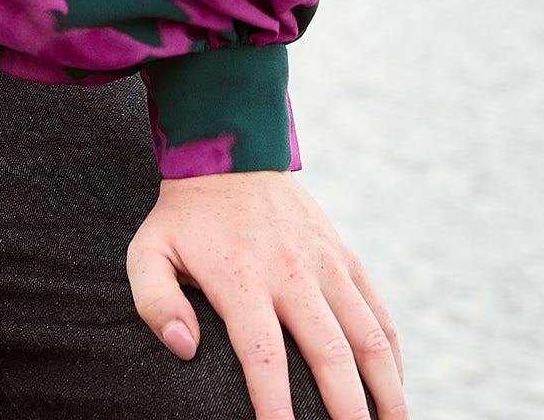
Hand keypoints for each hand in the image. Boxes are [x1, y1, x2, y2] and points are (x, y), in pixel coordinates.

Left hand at [126, 170, 404, 419]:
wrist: (232, 150)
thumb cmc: (184, 217)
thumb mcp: (148, 252)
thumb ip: (156, 303)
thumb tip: (184, 349)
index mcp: (242, 279)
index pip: (264, 356)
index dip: (276, 407)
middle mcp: (292, 271)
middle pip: (330, 353)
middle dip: (347, 410)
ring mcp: (326, 262)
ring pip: (368, 335)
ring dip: (386, 389)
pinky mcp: (345, 255)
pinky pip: (378, 311)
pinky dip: (392, 354)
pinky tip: (395, 388)